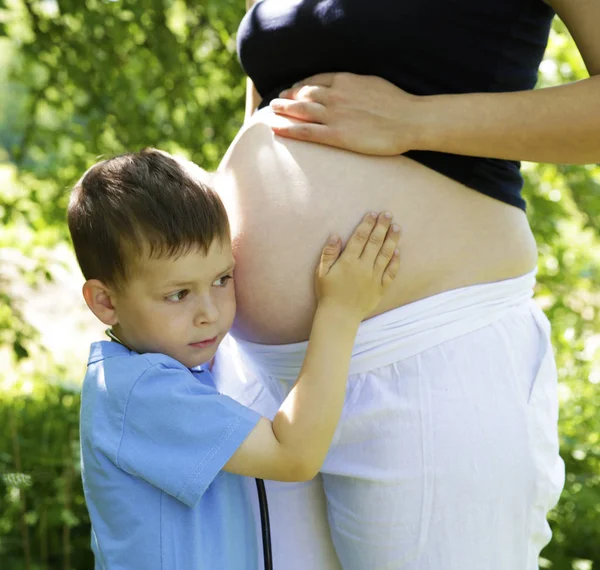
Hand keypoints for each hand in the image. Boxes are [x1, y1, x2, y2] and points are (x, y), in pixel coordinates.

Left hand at [268, 72, 419, 154]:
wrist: (409, 120)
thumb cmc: (398, 105)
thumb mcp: (374, 85)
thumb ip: (356, 87)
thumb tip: (350, 89)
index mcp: (347, 81)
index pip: (316, 81)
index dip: (300, 86)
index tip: (292, 90)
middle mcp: (336, 95)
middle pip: (304, 94)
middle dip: (288, 98)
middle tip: (276, 102)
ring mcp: (335, 114)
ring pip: (301, 110)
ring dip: (283, 111)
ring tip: (272, 113)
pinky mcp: (337, 134)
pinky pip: (306, 131)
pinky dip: (288, 129)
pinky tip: (275, 129)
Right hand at [316, 212, 400, 318]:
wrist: (339, 316)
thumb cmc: (328, 293)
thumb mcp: (321, 272)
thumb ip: (329, 253)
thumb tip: (336, 235)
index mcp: (348, 261)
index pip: (360, 238)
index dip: (367, 224)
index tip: (373, 214)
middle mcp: (363, 267)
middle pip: (375, 242)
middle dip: (382, 226)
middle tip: (388, 214)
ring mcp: (374, 277)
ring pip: (386, 254)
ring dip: (392, 239)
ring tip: (397, 227)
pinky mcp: (381, 288)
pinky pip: (391, 272)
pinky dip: (395, 261)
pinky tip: (398, 251)